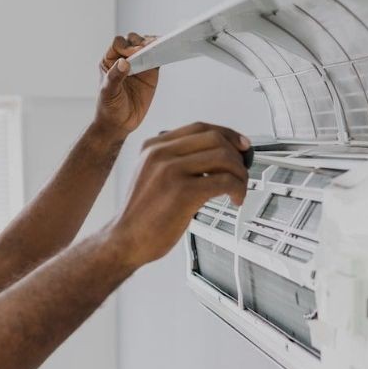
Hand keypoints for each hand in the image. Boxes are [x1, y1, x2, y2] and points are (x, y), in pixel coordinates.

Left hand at [95, 33, 158, 138]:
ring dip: (151, 44)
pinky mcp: (150, 72)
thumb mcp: (109, 92)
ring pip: (145, 46)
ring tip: (157, 47)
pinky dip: (161, 53)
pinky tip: (165, 51)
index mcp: (109, 61)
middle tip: (145, 50)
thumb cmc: (109, 107)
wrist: (120, 123)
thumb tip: (124, 62)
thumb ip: (115, 77)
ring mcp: (138, 64)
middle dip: (139, 42)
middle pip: (132, 41)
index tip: (132, 54)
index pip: (118, 44)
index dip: (126, 46)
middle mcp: (124, 59)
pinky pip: (157, 58)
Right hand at [107, 122, 250, 266]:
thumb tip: (215, 157)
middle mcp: (160, 153)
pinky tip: (235, 199)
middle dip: (236, 155)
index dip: (227, 134)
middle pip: (214, 138)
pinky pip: (224, 181)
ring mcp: (171, 170)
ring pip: (223, 157)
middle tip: (242, 172)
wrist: (125, 241)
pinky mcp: (183, 191)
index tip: (241, 145)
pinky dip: (238, 189)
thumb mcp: (151, 176)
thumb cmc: (143, 216)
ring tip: (239, 189)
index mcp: (153, 146)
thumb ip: (175, 161)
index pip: (199, 127)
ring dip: (240, 173)